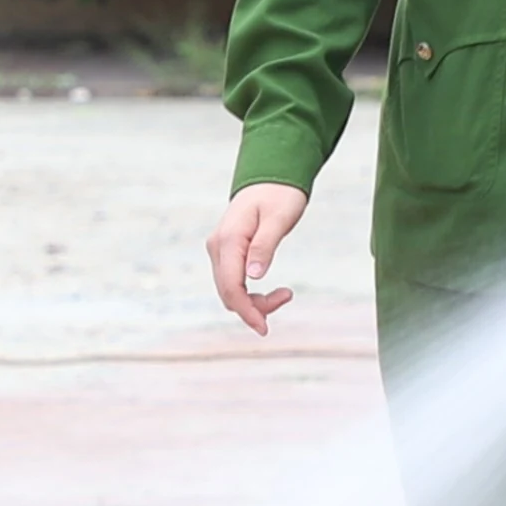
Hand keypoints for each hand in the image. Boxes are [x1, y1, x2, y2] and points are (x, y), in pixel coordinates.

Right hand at [206, 181, 307, 332]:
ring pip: (229, 290)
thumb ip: (265, 246)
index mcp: (229, 239)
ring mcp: (219, 249)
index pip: (231, 287)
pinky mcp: (226, 252)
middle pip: (228, 293)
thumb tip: (253, 277)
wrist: (270, 177)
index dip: (247, 311)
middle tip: (287, 296)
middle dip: (254, 308)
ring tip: (285, 294)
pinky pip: (233, 281)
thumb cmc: (280, 195)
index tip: (264, 328)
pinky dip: (249, 293)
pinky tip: (270, 291)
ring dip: (253, 301)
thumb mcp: (279, 219)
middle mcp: (218, 246)